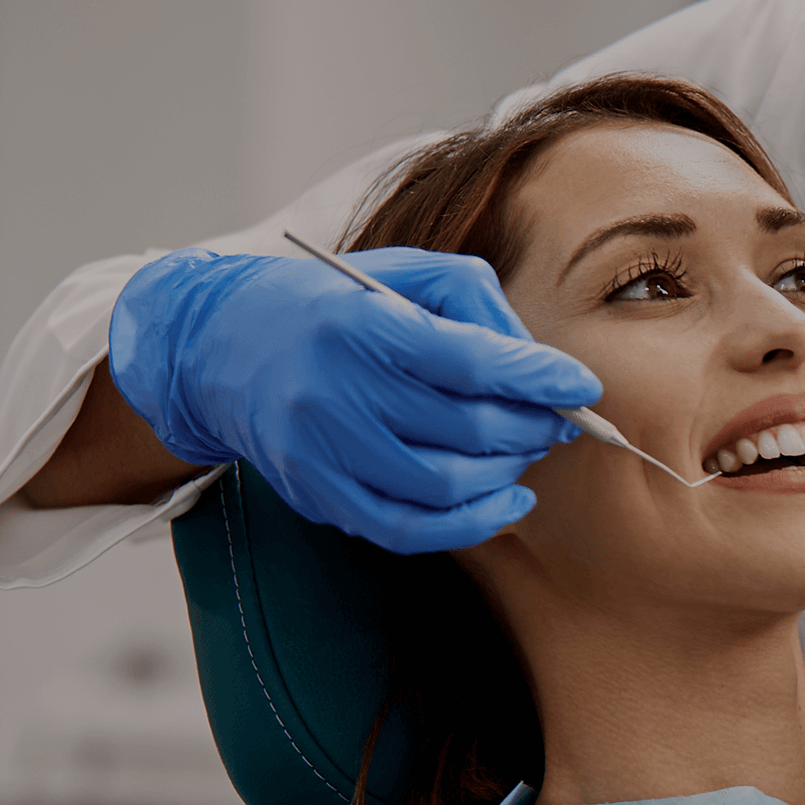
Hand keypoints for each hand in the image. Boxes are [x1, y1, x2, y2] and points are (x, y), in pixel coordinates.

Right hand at [108, 247, 601, 552]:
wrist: (222, 344)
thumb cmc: (333, 304)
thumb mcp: (403, 273)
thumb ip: (476, 304)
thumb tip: (538, 362)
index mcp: (362, 324)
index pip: (470, 360)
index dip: (537, 377)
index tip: (582, 385)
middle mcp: (336, 391)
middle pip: (465, 428)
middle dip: (531, 427)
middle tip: (558, 419)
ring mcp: (322, 451)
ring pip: (444, 487)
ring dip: (506, 473)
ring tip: (527, 451)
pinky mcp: (316, 494)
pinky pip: (406, 530)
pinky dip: (470, 525)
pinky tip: (506, 503)